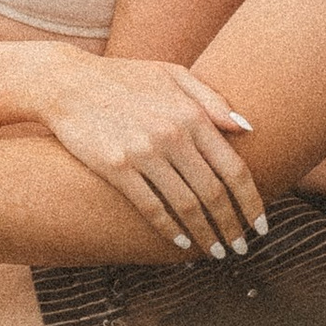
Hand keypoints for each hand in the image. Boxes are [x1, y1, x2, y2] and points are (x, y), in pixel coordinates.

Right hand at [36, 57, 265, 259]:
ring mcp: (143, 152)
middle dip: (232, 226)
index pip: (235, 168)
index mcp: (192, 114)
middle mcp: (173, 135)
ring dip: (205, 234)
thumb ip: (211, 99)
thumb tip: (247, 128)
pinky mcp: (115, 167)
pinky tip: (179, 242)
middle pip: (215, 193)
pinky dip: (168, 229)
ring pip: (186, 205)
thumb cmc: (122, 77)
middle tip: (240, 247)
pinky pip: (150, 207)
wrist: (65, 82)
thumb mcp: (172, 74)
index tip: (260, 225)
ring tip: (215, 251)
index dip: (252, 202)